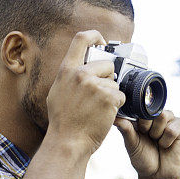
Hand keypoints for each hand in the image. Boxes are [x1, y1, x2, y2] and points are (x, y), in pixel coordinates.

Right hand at [45, 30, 124, 155]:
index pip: (82, 38)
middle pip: (107, 64)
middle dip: (109, 78)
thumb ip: (70, 77)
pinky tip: (105, 114)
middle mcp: (81, 74)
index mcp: (67, 70)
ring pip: (115, 83)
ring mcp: (95, 85)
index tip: (102, 42)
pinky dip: (118, 106)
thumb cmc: (63, 122)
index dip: (96, 36)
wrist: (68, 142)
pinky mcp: (109, 98)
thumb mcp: (58, 92)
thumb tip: (83, 67)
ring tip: (98, 109)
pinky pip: (121, 96)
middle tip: (100, 95)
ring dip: (112, 95)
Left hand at [114, 111, 179, 178]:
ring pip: (164, 116)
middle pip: (152, 110)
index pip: (141, 107)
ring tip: (157, 142)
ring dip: (158, 133)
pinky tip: (166, 145)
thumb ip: (126, 130)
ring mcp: (170, 120)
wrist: (158, 175)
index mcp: (143, 117)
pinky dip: (167, 140)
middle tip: (149, 138)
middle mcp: (157, 116)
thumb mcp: (132, 144)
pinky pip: (173, 128)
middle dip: (148, 127)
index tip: (140, 132)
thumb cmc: (143, 159)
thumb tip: (115, 118)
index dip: (139, 121)